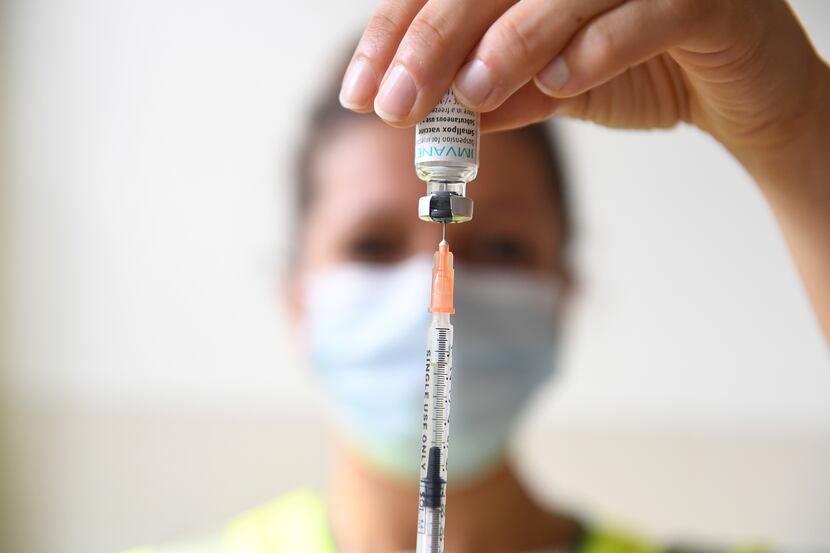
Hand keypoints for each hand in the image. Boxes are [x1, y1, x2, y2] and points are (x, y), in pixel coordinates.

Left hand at [339, 0, 829, 339]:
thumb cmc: (639, 69)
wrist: (735, 90)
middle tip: (394, 102)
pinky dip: (595, 52)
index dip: (399, 31)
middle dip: (431, 41)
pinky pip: (641, 17)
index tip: (363, 90)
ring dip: (507, 44)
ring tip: (469, 96)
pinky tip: (560, 87)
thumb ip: (495, 94)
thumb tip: (427, 113)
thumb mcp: (550, 87)